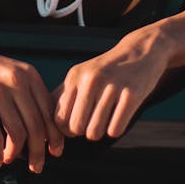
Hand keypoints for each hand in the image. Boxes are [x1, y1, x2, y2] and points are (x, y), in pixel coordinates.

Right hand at [0, 28, 63, 172]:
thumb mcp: (13, 72)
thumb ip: (29, 93)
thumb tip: (44, 127)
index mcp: (30, 75)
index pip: (50, 112)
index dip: (55, 136)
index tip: (55, 151)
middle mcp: (17, 82)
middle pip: (37, 126)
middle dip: (39, 151)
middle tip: (37, 166)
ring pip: (18, 134)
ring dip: (16, 154)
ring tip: (10, 160)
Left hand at [52, 26, 166, 141]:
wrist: (140, 51)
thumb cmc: (107, 71)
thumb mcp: (82, 76)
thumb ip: (62, 96)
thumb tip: (43, 124)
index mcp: (75, 76)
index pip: (59, 118)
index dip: (67, 129)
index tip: (78, 124)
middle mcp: (91, 79)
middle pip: (76, 128)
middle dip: (84, 131)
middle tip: (94, 121)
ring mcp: (112, 86)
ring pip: (94, 132)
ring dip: (100, 131)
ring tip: (106, 118)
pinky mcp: (132, 94)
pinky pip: (115, 130)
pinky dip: (116, 129)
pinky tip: (119, 116)